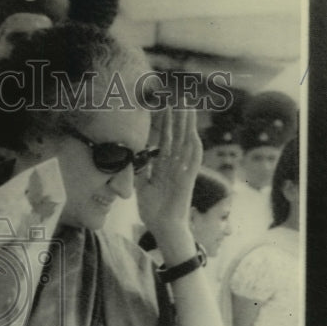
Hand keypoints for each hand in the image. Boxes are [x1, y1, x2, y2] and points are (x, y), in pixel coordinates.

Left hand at [136, 106, 202, 258]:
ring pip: (186, 144)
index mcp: (164, 167)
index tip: (161, 106)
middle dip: (178, 117)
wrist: (163, 228)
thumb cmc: (153, 211)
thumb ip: (140, 172)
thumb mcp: (142, 187)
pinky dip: (194, 149)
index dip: (164, 124)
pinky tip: (193, 135)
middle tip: (178, 97)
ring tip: (187, 107)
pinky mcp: (187, 181)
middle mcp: (175, 166)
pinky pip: (192, 163)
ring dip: (187, 126)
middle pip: (178, 136)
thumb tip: (132, 158)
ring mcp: (182, 172)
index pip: (164, 140)